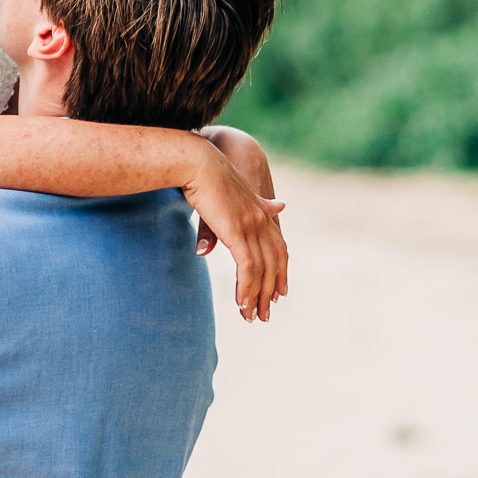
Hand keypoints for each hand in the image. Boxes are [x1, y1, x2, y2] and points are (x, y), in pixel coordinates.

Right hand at [181, 138, 287, 322]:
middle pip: (274, 263)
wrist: (197, 160)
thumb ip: (244, 209)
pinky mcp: (237, 232)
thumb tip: (254, 221)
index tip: (279, 292)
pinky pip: (247, 268)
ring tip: (250, 316)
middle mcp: (261, 219)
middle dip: (269, 291)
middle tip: (264, 314)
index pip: (278, 247)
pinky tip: (241, 303)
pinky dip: (246, 288)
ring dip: (256, 297)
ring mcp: (251, 225)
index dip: (280, 271)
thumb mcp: (229, 193)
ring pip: (262, 270)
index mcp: (260, 210)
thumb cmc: (205, 173)